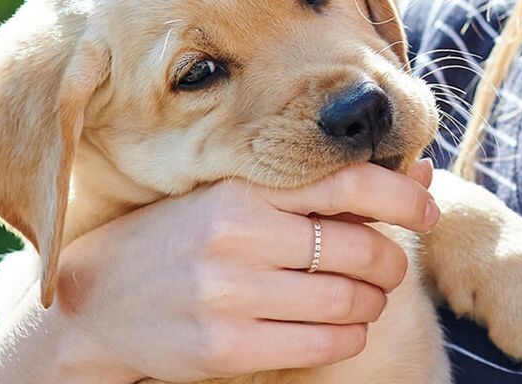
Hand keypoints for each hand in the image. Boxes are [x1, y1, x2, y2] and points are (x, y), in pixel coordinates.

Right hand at [23, 160, 437, 381]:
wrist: (95, 303)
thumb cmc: (185, 239)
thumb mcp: (241, 198)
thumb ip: (324, 188)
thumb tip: (423, 174)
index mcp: (242, 188)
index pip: (347, 181)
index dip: (403, 196)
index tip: (426, 212)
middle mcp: (235, 236)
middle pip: (361, 249)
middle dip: (390, 261)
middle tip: (387, 266)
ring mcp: (227, 294)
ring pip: (350, 301)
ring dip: (373, 303)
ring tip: (364, 298)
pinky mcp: (224, 347)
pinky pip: (325, 343)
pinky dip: (349, 337)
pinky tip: (341, 328)